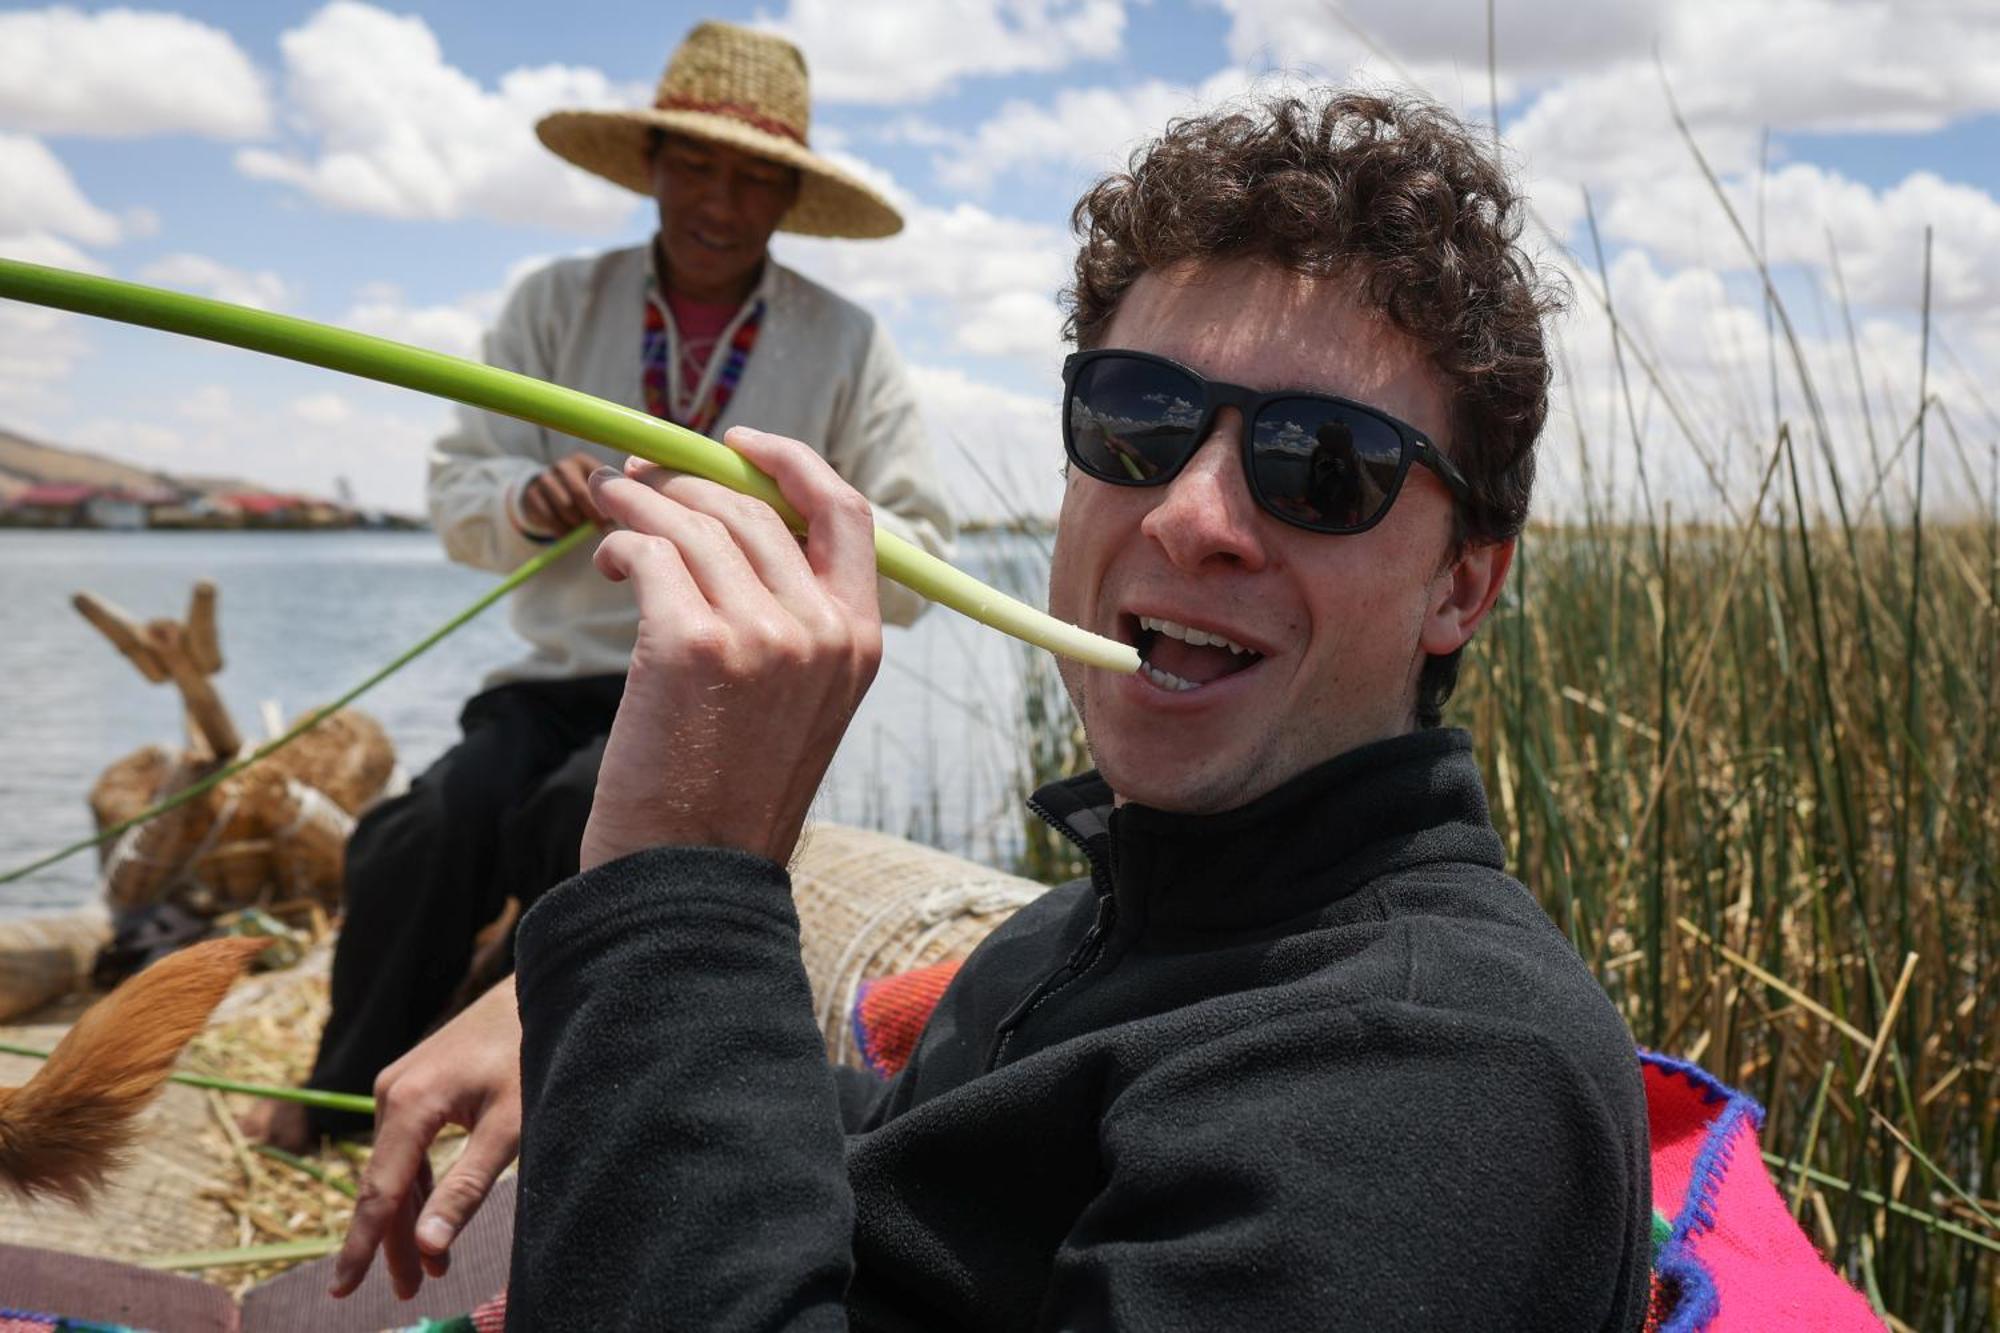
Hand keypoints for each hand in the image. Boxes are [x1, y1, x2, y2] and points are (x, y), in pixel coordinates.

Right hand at [329, 976, 521, 1299]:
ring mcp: (399, 1085)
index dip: (362, 1247)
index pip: (380, 1192)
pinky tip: (429, 1219)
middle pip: (385, 1184)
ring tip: (428, 1272)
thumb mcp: (509, 1127)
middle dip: (393, 1243)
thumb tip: (427, 1248)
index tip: (343, 1291)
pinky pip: (404, 1146)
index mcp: (410, 1104)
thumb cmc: (530, 1055)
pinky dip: (416, 1185)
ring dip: (407, 1218)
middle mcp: (391, 1093)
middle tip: (409, 1294)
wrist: (538, 990)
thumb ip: (466, 1187)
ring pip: (394, 1168)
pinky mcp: (413, 1083)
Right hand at [518, 451, 605, 535]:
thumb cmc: (579, 495)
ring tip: (582, 531)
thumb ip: (605, 499)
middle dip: (593, 514)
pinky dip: (561, 529)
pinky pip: (549, 516)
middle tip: (601, 530)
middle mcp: (563, 466)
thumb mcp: (593, 490)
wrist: (545, 494)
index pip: (598, 480)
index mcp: (582, 461)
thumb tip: (613, 523)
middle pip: (580, 492)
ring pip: (565, 506)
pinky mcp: (532, 493)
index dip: (606, 502)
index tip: (612, 520)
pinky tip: (567, 534)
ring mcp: (545, 478)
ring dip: (577, 523)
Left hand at [579, 426, 881, 869]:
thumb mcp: (799, 704)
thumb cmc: (731, 792)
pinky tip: (608, 560)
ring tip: (608, 508)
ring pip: (694, 523)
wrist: (690, 878)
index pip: (848, 513)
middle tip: (636, 479)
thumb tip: (728, 527)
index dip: (790, 462)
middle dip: (686, 480)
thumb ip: (791, 620)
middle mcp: (822, 630)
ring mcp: (762, 636)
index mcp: (861, 640)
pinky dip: (621, 542)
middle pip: (753, 509)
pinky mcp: (692, 645)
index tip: (737, 445)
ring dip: (639, 503)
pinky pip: (651, 555)